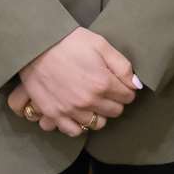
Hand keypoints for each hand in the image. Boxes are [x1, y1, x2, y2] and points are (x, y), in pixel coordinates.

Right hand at [6, 29, 139, 137]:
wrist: (37, 46)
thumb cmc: (70, 42)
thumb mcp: (101, 45)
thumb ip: (122, 66)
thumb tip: (136, 84)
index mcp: (103, 83)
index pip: (128, 97)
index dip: (126, 89)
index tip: (120, 84)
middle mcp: (88, 101)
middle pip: (115, 112)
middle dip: (115, 101)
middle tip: (107, 91)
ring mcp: (70, 110)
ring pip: (97, 124)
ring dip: (99, 113)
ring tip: (93, 102)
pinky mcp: (54, 114)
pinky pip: (73, 131)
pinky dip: (79, 125)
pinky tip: (78, 113)